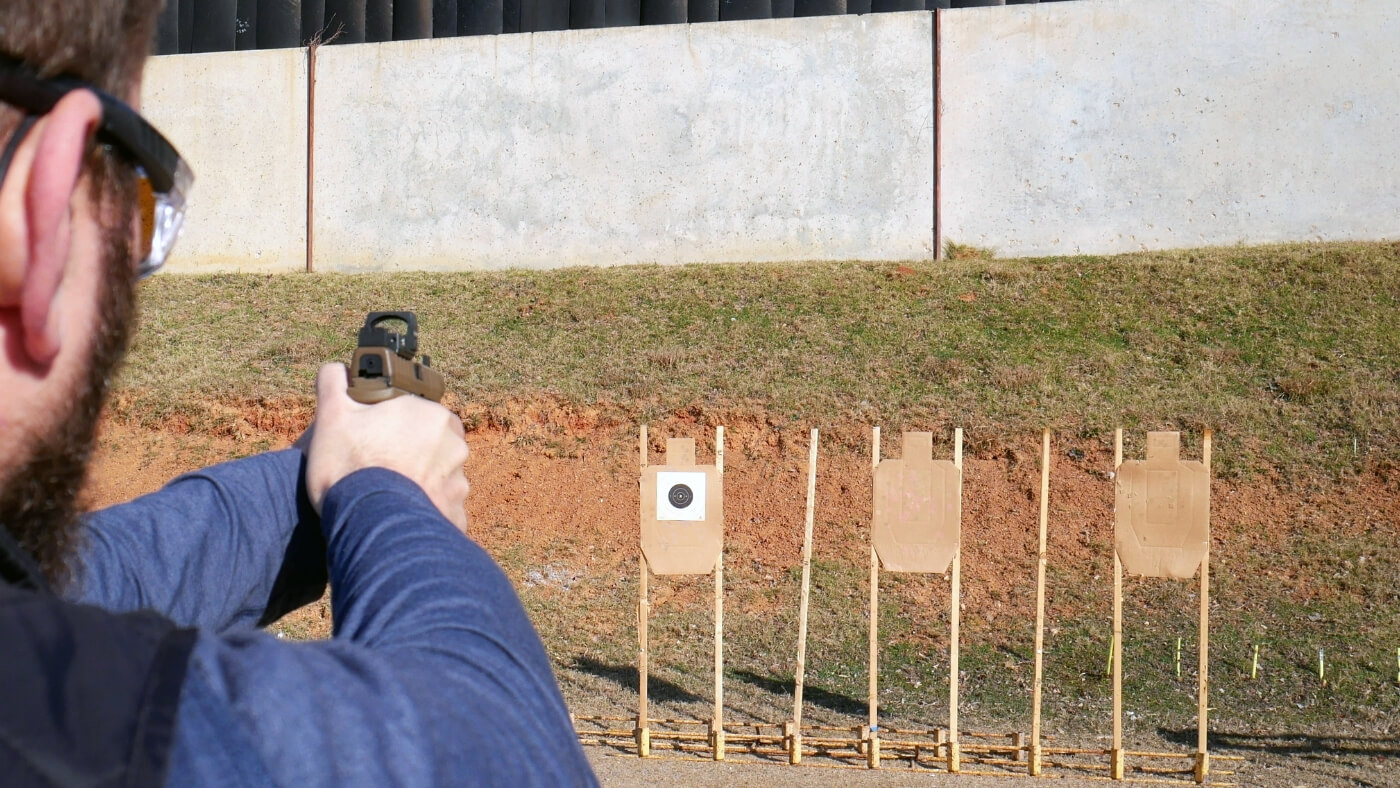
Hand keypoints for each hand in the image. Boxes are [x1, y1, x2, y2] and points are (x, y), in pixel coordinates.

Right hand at [302, 363, 469, 531]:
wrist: (367, 523)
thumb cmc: (350, 467)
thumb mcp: (332, 417)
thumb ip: (334, 384)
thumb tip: (335, 370)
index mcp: (432, 417)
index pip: (421, 416)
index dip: (398, 427)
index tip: (379, 440)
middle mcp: (455, 447)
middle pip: (433, 447)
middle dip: (412, 455)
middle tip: (382, 468)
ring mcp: (458, 484)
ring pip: (439, 479)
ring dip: (420, 485)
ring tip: (388, 496)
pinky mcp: (455, 516)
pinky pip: (441, 511)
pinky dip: (424, 513)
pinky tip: (400, 517)